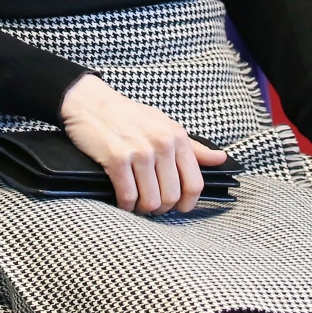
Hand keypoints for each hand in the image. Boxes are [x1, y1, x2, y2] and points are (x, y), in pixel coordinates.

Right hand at [59, 73, 227, 213]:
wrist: (90, 102)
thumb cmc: (128, 115)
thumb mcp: (164, 125)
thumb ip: (193, 146)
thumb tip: (221, 159)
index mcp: (177, 136)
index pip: (195, 183)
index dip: (187, 203)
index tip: (178, 207)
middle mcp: (162, 144)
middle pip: (172, 197)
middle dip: (161, 208)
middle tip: (150, 204)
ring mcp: (140, 152)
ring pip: (151, 202)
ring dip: (143, 210)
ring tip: (136, 203)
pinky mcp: (117, 159)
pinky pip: (128, 197)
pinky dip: (125, 206)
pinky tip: (122, 200)